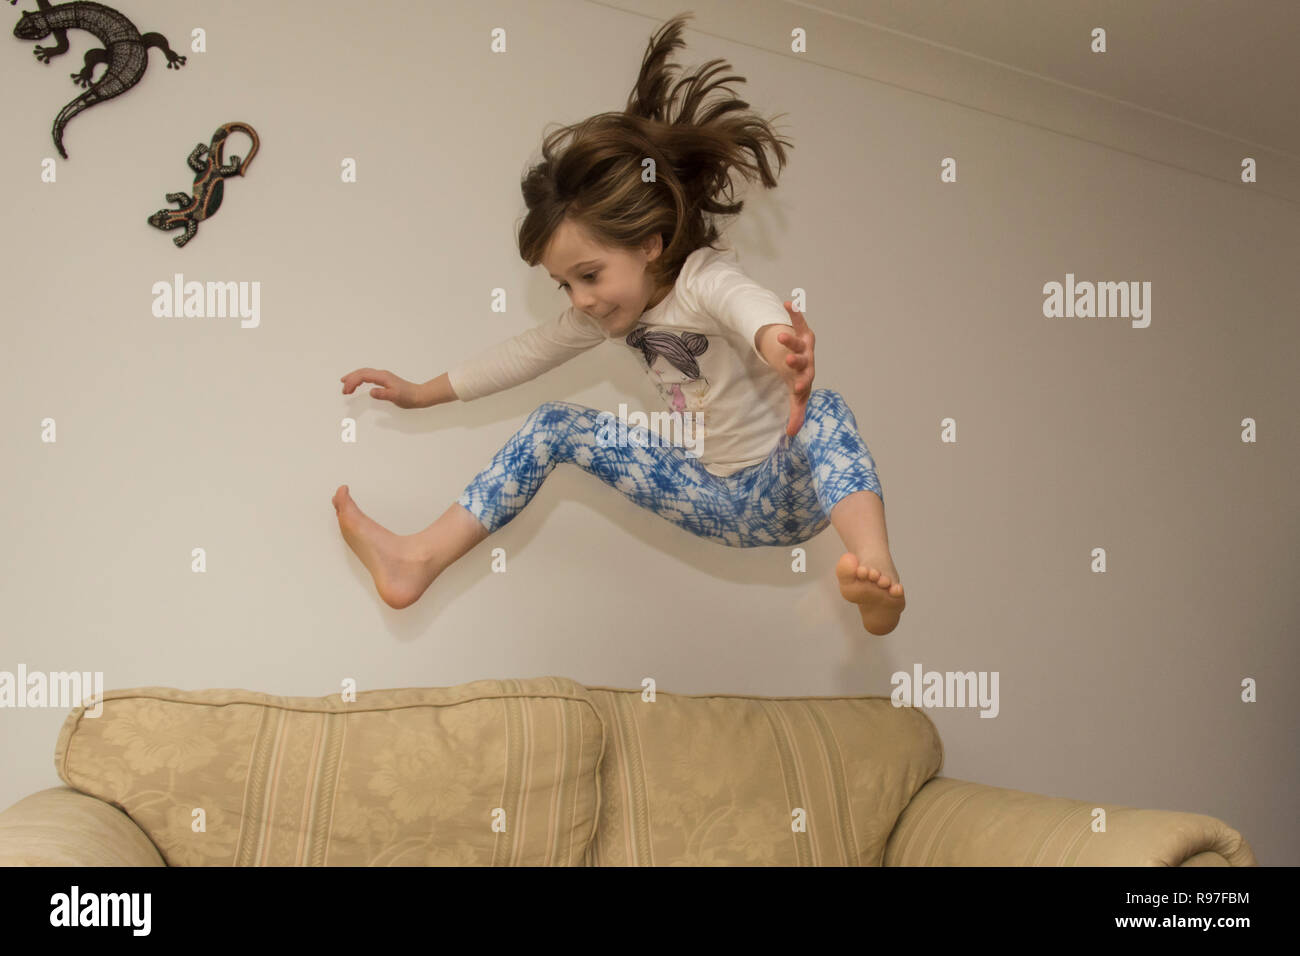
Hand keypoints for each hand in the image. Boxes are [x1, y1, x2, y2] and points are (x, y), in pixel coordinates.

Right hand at [340, 368, 421, 408]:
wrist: (418, 395)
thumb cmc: (408, 396)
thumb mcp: (395, 397)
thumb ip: (383, 394)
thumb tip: (371, 392)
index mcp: (382, 377)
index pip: (363, 376)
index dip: (352, 382)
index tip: (346, 391)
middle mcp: (382, 374)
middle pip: (361, 372)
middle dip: (350, 379)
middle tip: (343, 390)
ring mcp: (383, 376)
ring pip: (364, 373)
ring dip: (354, 378)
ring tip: (346, 386)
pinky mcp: (384, 380)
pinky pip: (368, 376)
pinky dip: (360, 379)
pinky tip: (358, 385)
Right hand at [777, 302, 814, 436]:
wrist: (801, 355)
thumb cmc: (798, 376)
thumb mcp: (796, 393)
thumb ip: (796, 412)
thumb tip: (792, 434)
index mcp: (806, 375)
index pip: (805, 382)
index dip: (802, 385)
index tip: (798, 389)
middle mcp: (808, 359)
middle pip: (803, 360)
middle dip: (797, 360)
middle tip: (788, 360)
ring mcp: (805, 344)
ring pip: (799, 341)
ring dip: (790, 339)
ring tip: (779, 336)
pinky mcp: (802, 329)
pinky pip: (799, 320)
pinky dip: (795, 312)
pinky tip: (789, 303)